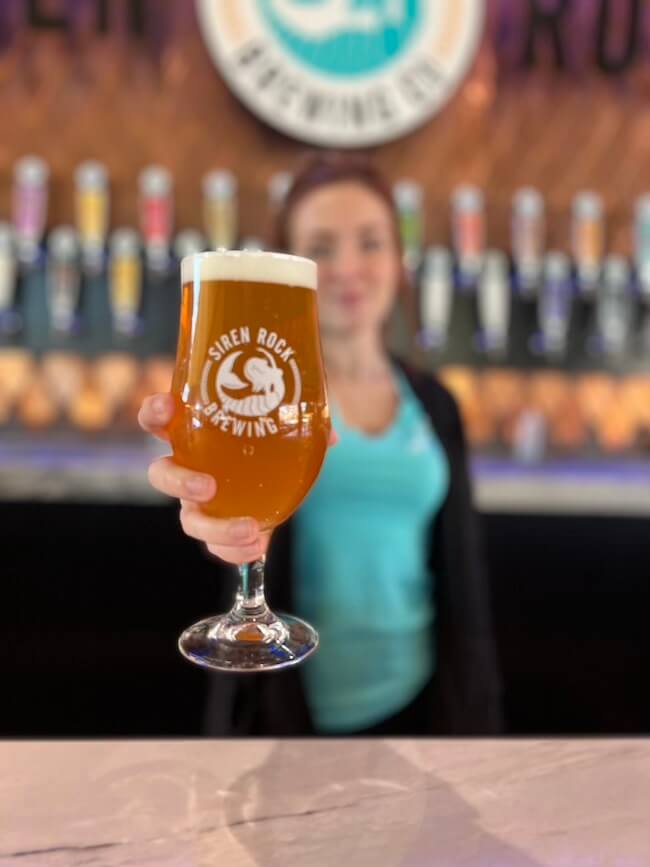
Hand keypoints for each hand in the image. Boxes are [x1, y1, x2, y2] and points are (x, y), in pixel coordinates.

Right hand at [138, 393, 336, 564]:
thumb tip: (331, 437)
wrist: (281, 473)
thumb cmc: (271, 438)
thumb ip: (304, 426)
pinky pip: (217, 547)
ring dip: (214, 528)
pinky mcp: (220, 529)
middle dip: (179, 482)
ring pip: (189, 519)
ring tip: (249, 530)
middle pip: (162, 475)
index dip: (155, 413)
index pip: (160, 419)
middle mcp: (189, 468)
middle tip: (208, 487)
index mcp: (195, 434)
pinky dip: (234, 552)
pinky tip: (259, 548)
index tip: (168, 408)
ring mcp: (200, 503)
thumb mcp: (287, 425)